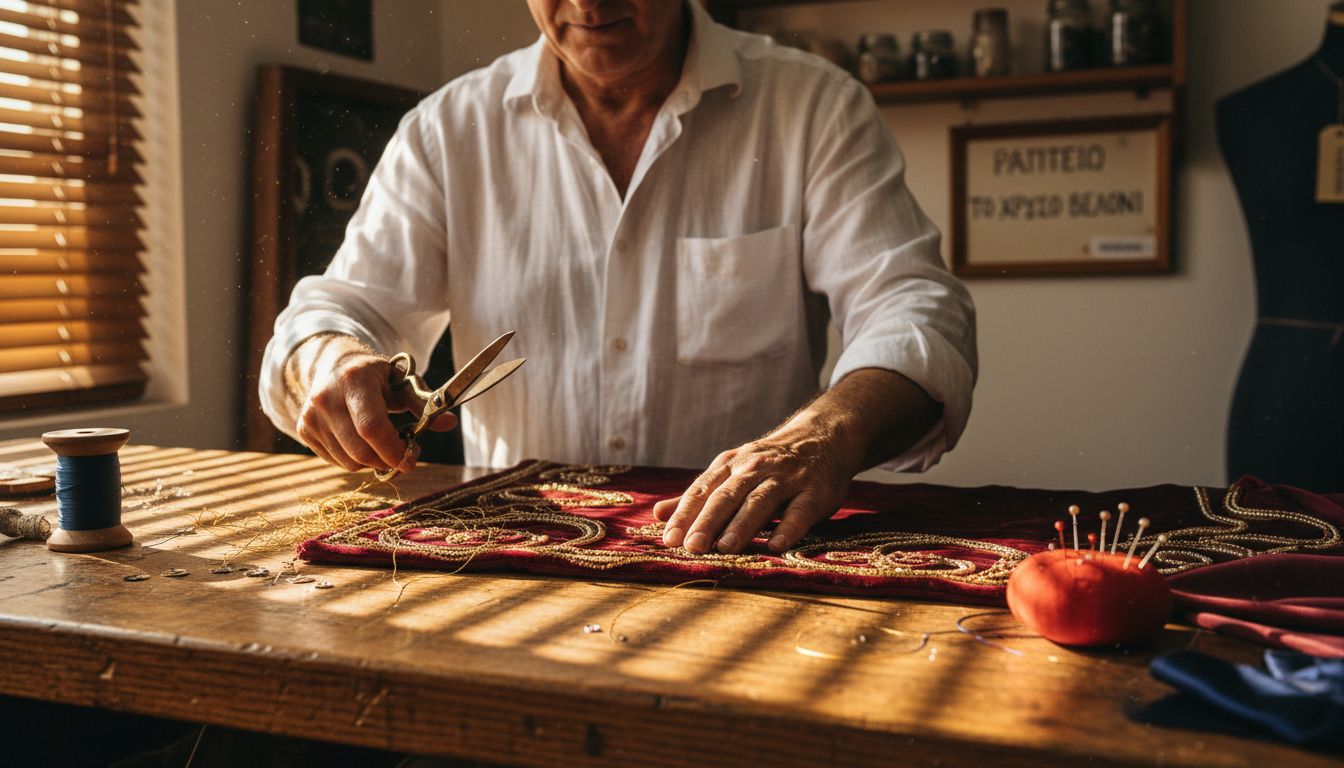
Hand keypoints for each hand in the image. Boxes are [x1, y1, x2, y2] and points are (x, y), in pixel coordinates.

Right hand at [288, 334, 456, 473]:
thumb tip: (450, 423)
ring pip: (348, 462)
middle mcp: (326, 398)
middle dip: (388, 461)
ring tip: (384, 445)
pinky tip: (363, 443)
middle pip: (360, 451)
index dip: (394, 450)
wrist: (332, 365)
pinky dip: (355, 461)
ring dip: (373, 462)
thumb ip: (423, 403)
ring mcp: (311, 416)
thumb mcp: (400, 381)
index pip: (372, 427)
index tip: (412, 459)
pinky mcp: (304, 430)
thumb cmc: (375, 376)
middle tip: (405, 455)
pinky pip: (336, 461)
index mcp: (353, 380)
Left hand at [652, 425, 855, 554]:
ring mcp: (786, 479)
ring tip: (726, 548)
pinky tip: (776, 545)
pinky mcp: (814, 491)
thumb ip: (698, 496)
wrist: (822, 438)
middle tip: (691, 547)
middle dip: (707, 522)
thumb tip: (658, 514)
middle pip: (727, 496)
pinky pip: (800, 511)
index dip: (685, 515)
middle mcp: (755, 469)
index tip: (669, 540)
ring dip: (742, 525)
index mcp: (731, 466)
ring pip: (760, 502)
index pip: (702, 491)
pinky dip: (789, 527)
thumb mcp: (732, 472)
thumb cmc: (769, 464)